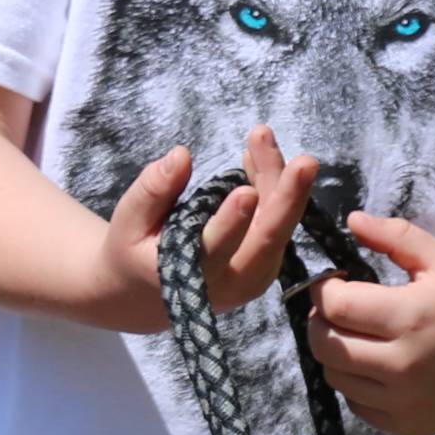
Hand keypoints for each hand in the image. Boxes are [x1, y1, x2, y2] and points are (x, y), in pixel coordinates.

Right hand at [100, 125, 317, 326]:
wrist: (149, 296)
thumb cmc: (133, 251)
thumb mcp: (129, 222)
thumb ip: (153, 192)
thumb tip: (181, 155)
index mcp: (192, 277)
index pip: (217, 247)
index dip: (233, 220)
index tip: (247, 190)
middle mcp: (234, 282)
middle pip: (267, 238)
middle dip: (287, 197)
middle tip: (305, 162)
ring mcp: (256, 277)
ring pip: (278, 226)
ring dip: (280, 182)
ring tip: (263, 138)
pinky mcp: (267, 266)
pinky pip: (277, 224)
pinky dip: (275, 189)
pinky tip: (261, 155)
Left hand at [309, 210, 434, 434]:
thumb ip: (396, 237)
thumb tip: (351, 219)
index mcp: (410, 317)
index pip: (334, 305)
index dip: (325, 289)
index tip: (338, 284)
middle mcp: (404, 364)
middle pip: (324, 344)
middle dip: (323, 323)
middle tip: (343, 312)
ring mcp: (407, 401)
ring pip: (335, 377)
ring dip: (338, 356)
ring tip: (361, 340)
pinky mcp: (410, 425)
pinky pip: (357, 406)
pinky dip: (358, 387)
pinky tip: (379, 370)